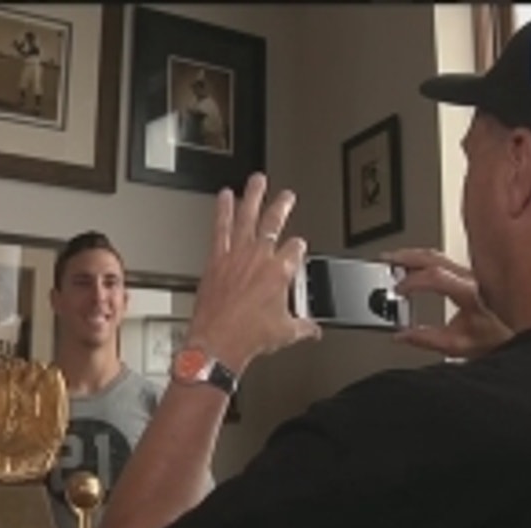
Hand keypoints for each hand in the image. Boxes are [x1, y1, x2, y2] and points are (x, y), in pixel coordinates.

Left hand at [186, 173, 321, 373]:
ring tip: (256, 181)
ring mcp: (236, 256)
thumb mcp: (285, 333)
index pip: (296, 249)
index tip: (297, 247)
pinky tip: (223, 197)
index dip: (298, 248)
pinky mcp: (216, 260)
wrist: (218, 343)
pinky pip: (220, 228)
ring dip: (253, 196)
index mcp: (280, 272)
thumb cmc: (248, 337)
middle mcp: (259, 257)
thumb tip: (313, 330)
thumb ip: (303, 327)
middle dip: (282, 206)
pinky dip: (222, 211)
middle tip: (287, 195)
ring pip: (247, 217)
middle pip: (274, 222)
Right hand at [381, 248, 512, 358]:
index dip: (412, 282)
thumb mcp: (460, 346)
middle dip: (407, 256)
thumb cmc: (499, 340)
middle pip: (435, 257)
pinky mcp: (476, 275)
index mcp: (471, 292)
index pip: (435, 276)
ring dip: (415, 255)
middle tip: (386, 259)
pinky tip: (417, 265)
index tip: (397, 290)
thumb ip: (427, 340)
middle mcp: (474, 278)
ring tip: (396, 259)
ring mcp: (476, 273)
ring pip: (441, 255)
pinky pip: (448, 261)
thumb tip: (401, 336)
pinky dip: (427, 260)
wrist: (526, 337)